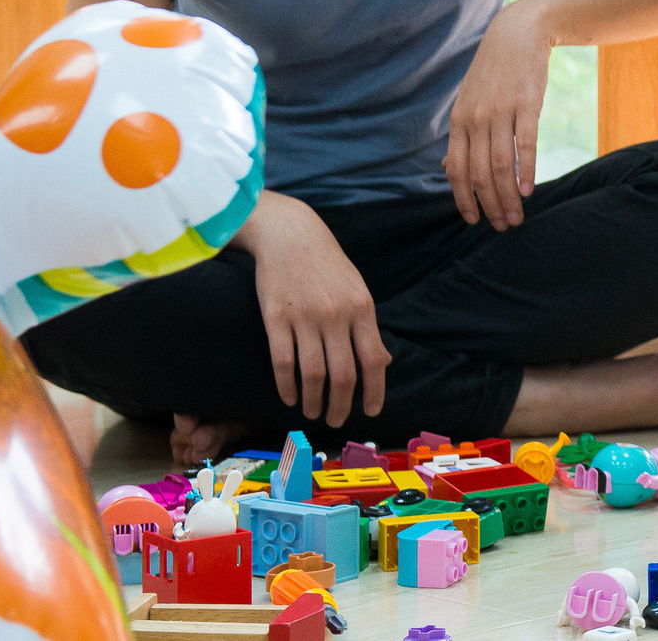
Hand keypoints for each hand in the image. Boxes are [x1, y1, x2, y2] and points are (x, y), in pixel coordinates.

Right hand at [233, 192, 387, 426]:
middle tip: (336, 421)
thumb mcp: (358, 289)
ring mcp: (305, 318)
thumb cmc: (328, 265)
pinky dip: (287, 386)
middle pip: (343, 374)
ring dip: (314, 400)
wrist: (291, 235)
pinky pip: (283, 362)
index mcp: (362, 308)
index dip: (374, 390)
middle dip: (341, 404)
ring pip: (312, 374)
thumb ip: (367, 327)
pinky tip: (290, 398)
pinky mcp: (275, 319)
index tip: (371, 411)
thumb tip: (383, 362)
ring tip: (313, 413)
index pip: (373, 359)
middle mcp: (336, 315)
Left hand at [445, 0, 552, 228]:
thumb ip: (461, 136)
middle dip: (490, 204)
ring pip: (501, 164)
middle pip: (480, 173)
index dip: (463, 199)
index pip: (456, 170)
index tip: (474, 220)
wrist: (517, 35)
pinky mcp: (526, 104)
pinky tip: (528, 190)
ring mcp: (501, 111)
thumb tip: (450, 169)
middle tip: (502, 226)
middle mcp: (475, 119)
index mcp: (459, 122)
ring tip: (518, 215)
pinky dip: (526, 170)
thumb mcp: (469, 102)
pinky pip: (525, 144)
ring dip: (508, 196)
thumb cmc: (494, 73)